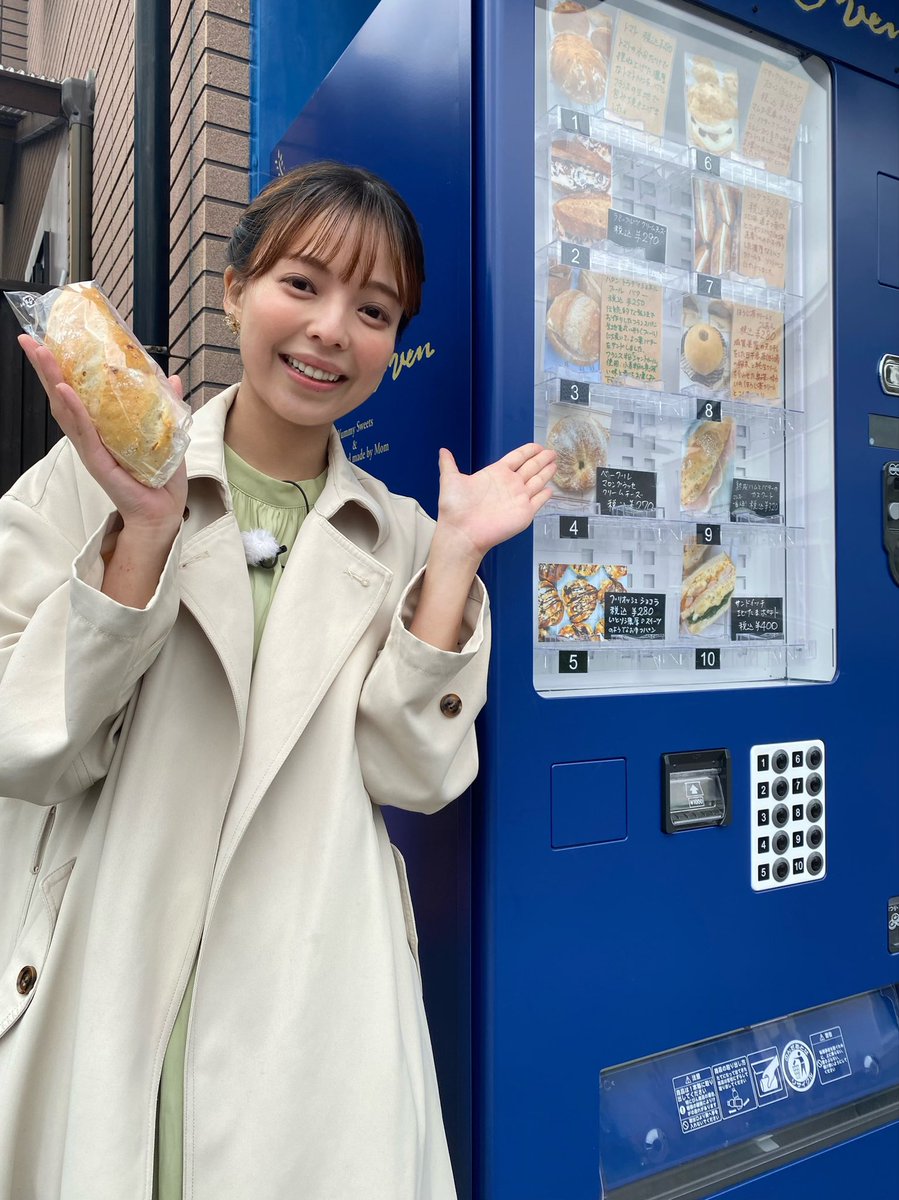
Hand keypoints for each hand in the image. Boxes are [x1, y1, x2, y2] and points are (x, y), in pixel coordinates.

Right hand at [19, 333, 186, 546]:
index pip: (77, 392)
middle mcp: (91, 436)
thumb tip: (171, 377)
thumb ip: (166, 406)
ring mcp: (91, 449)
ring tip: (39, 353)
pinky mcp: (98, 462)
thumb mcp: (167, 434)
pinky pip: (84, 432)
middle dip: (45, 367)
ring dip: (52, 379)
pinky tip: (63, 390)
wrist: (164, 512)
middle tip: (28, 339)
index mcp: (103, 428)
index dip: (62, 367)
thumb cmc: (161, 479)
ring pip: (66, 409)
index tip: (47, 341)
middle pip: (62, 396)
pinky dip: (73, 410)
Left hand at [433, 443, 556, 563]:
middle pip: (531, 468)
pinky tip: (550, 489)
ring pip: (537, 482)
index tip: (537, 445)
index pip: (517, 458)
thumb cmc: (455, 507)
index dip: (528, 451)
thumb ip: (449, 464)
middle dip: (542, 459)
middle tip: (553, 452)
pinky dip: (545, 495)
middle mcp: (509, 484)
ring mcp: (518, 499)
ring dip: (546, 473)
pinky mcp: (524, 513)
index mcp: (495, 474)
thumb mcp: (450, 480)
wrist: (461, 532)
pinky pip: (538, 501)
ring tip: (555, 464)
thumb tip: (443, 450)